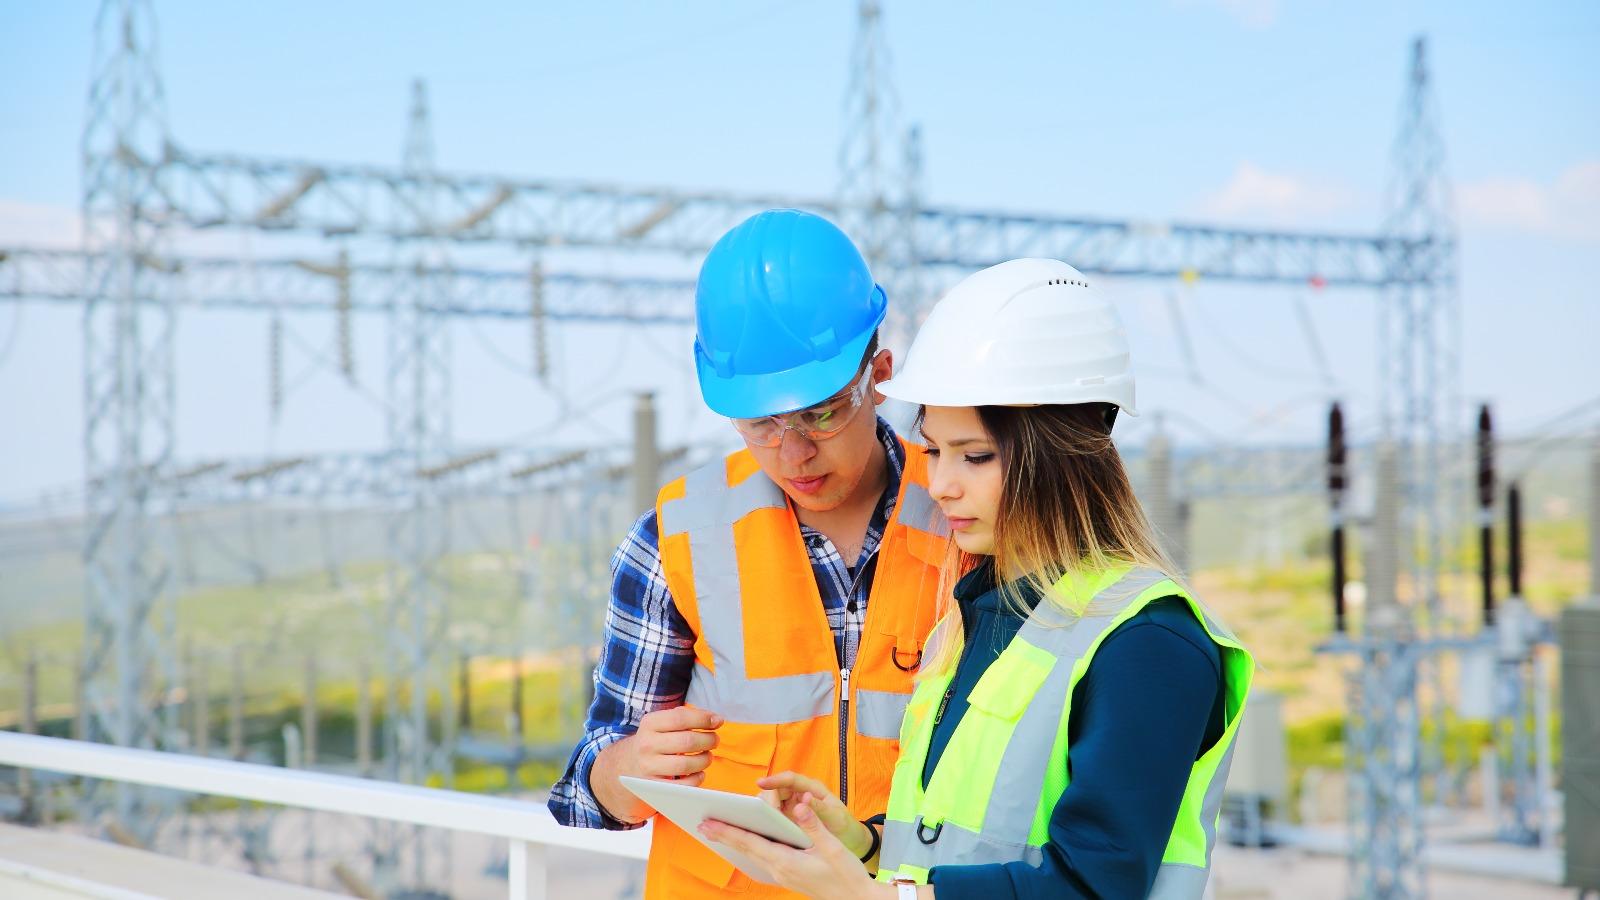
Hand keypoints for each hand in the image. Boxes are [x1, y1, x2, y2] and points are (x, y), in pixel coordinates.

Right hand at [592, 706, 721, 822]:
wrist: (624, 766)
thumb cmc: (654, 741)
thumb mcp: (660, 724)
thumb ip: (684, 717)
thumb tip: (715, 719)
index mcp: (650, 724)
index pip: (681, 718)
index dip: (703, 719)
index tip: (718, 721)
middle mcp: (646, 744)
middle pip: (687, 741)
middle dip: (708, 740)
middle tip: (714, 740)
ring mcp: (648, 767)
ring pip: (686, 764)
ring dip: (704, 760)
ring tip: (708, 756)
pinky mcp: (653, 787)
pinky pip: (682, 785)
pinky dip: (696, 779)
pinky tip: (700, 773)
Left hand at [700, 797, 889, 899]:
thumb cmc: (846, 875)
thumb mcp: (833, 847)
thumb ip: (814, 824)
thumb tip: (799, 803)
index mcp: (787, 861)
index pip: (751, 843)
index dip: (728, 832)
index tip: (709, 824)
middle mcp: (779, 869)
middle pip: (746, 849)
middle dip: (723, 836)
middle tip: (701, 824)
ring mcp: (782, 874)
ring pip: (753, 855)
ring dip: (735, 841)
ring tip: (716, 830)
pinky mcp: (788, 874)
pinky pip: (762, 858)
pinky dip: (750, 847)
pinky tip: (746, 840)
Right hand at [758, 772, 871, 858]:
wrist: (851, 841)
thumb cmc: (845, 826)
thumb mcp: (835, 817)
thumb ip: (820, 808)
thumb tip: (804, 798)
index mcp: (812, 788)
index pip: (790, 779)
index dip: (775, 780)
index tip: (761, 783)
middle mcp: (800, 794)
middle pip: (777, 789)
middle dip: (767, 798)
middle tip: (763, 814)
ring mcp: (794, 806)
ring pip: (773, 801)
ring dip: (765, 809)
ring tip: (761, 822)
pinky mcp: (790, 818)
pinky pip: (775, 815)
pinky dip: (768, 819)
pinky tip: (762, 828)